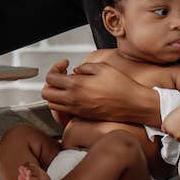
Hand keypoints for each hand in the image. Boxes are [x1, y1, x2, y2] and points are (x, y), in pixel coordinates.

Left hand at [42, 60, 159, 124]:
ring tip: (67, 84)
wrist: (133, 104)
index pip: (51, 78)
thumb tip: (76, 71)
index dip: (55, 67)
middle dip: (51, 82)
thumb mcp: (102, 67)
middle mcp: (74, 100)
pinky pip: (64, 111)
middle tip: (61, 74)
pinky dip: (63, 102)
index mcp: (77, 86)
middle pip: (46, 94)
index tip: (64, 64)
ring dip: (56, 93)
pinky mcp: (83, 115)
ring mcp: (78, 110)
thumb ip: (84, 67)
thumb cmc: (121, 86)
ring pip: (53, 105)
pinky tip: (75, 93)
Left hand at [161, 106, 179, 143]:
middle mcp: (170, 132)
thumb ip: (169, 123)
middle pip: (173, 136)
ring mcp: (178, 136)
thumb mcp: (171, 115)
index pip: (165, 131)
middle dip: (177, 132)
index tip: (174, 127)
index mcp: (165, 125)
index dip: (171, 129)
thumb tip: (170, 128)